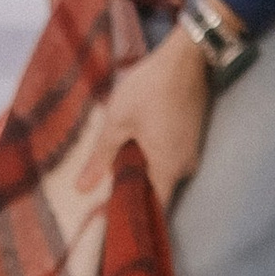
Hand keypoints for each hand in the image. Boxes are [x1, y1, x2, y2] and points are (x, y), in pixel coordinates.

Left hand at [72, 24, 212, 207]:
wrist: (185, 57)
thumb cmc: (150, 88)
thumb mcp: (117, 122)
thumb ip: (101, 158)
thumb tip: (82, 189)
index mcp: (168, 168)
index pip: (155, 208)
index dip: (134, 215)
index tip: (111, 218)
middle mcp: (185, 166)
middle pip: (159, 192)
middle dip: (134, 193)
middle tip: (105, 193)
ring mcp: (192, 150)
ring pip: (164, 173)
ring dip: (142, 173)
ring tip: (115, 168)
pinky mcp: (192, 136)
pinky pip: (171, 158)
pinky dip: (153, 158)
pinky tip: (134, 148)